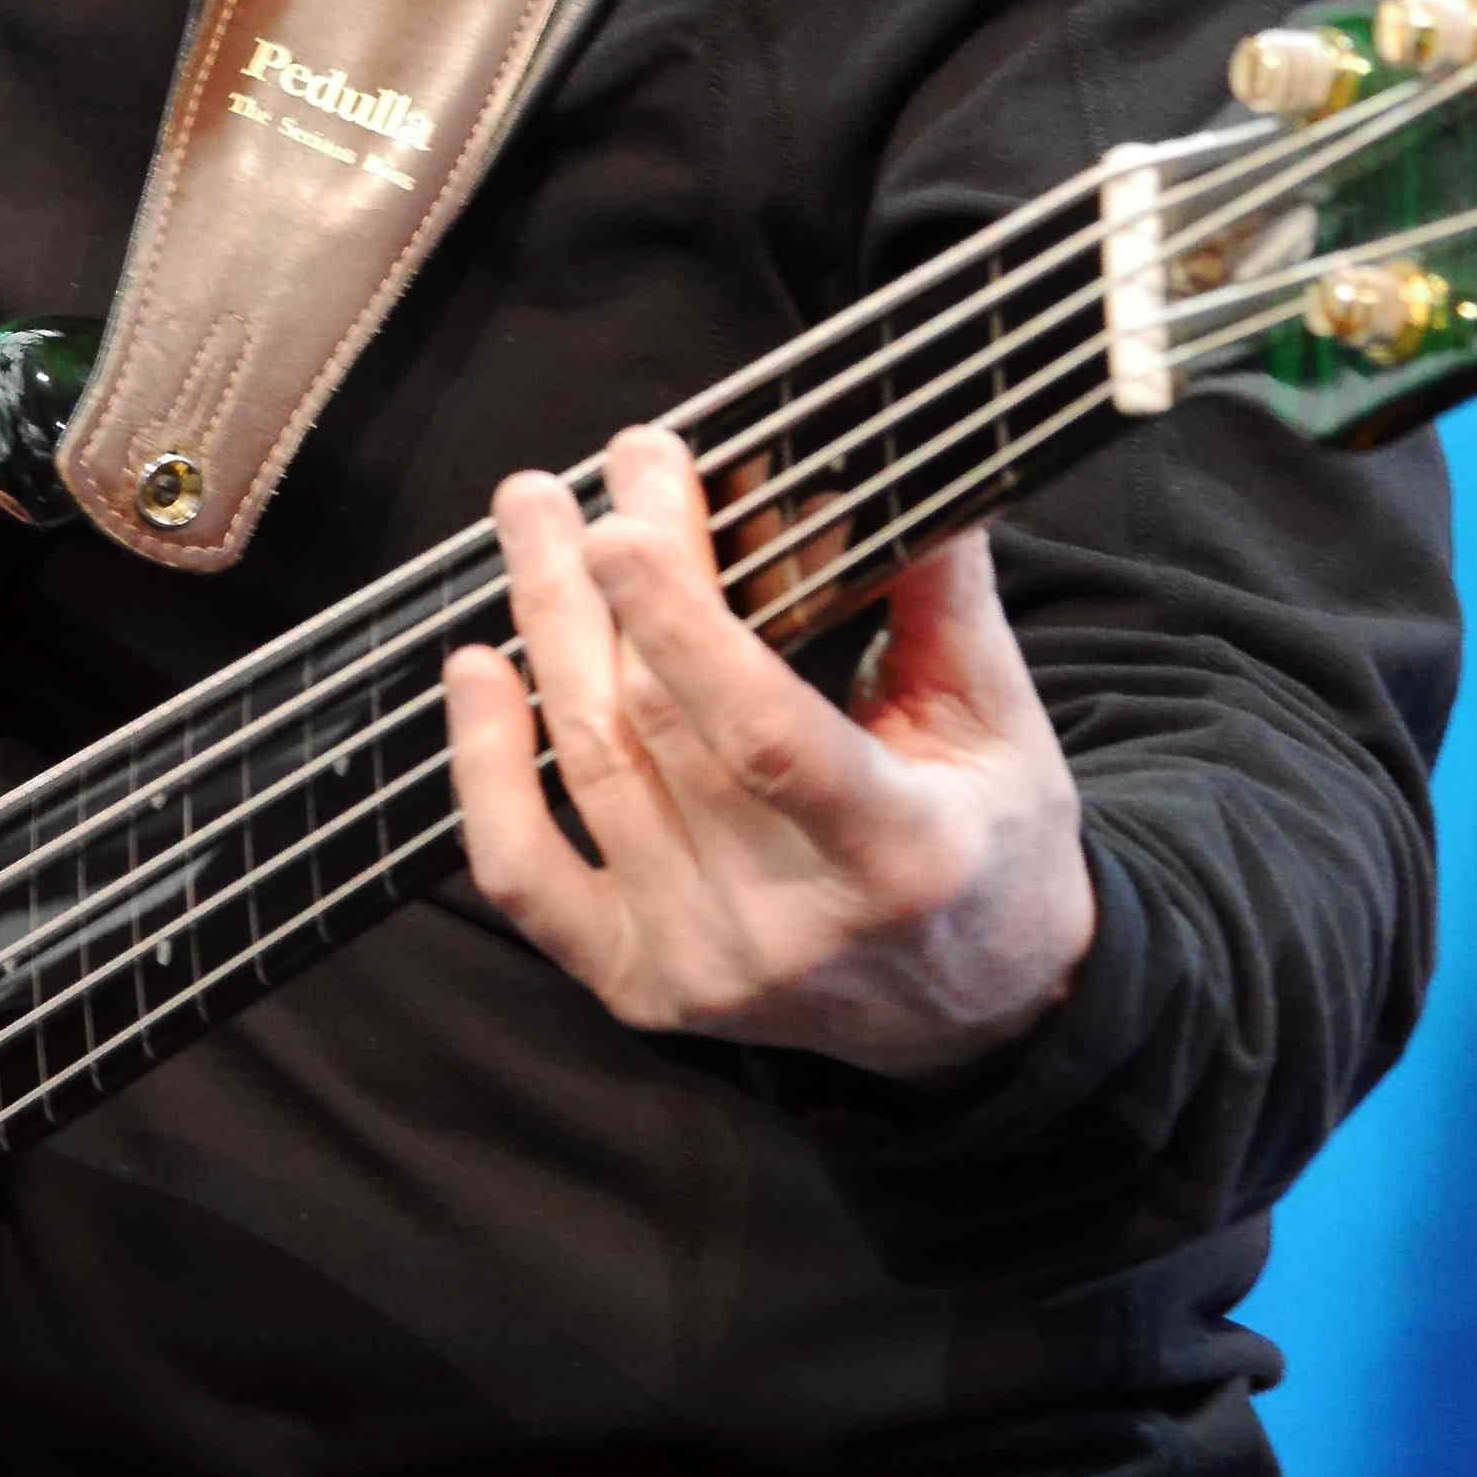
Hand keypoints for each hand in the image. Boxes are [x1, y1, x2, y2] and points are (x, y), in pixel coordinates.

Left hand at [443, 425, 1093, 1073]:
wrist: (973, 1013)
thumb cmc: (990, 844)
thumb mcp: (1000, 726)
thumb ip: (941, 600)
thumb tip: (885, 463)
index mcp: (898, 853)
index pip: (764, 734)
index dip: (681, 626)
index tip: (621, 521)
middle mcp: (788, 926)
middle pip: (657, 726)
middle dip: (605, 587)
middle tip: (577, 480)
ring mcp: (702, 966)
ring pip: (590, 769)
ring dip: (543, 630)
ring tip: (532, 521)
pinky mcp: (638, 986)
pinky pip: (522, 876)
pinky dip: (484, 769)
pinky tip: (475, 669)